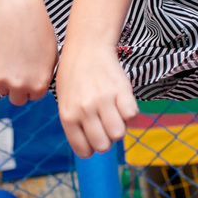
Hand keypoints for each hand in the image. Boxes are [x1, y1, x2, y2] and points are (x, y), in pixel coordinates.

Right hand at [0, 0, 57, 105]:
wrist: (17, 10)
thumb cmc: (37, 29)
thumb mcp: (51, 56)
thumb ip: (44, 76)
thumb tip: (38, 88)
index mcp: (38, 85)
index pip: (33, 97)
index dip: (31, 84)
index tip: (30, 72)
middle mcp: (19, 86)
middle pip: (15, 99)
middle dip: (17, 88)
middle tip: (18, 68)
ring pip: (0, 88)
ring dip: (3, 78)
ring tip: (9, 55)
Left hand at [55, 41, 138, 157]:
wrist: (87, 47)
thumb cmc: (74, 77)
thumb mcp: (65, 101)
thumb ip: (75, 124)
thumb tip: (92, 148)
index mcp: (67, 116)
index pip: (84, 150)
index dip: (91, 148)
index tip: (93, 139)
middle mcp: (84, 110)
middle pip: (103, 146)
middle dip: (106, 139)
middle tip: (104, 125)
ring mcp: (103, 100)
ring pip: (118, 134)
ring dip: (118, 126)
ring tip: (113, 114)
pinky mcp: (121, 90)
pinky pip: (131, 115)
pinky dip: (129, 112)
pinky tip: (121, 102)